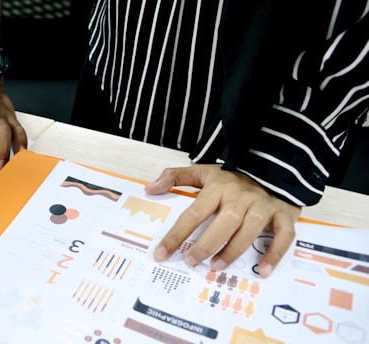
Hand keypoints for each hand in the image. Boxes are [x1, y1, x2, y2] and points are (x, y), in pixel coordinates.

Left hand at [146, 164, 299, 276]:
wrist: (274, 165)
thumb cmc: (233, 176)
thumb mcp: (203, 171)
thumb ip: (175, 177)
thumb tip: (150, 189)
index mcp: (219, 187)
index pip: (194, 213)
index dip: (176, 234)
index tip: (161, 253)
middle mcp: (241, 197)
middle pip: (225, 221)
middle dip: (207, 244)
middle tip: (192, 261)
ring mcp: (264, 205)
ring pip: (251, 229)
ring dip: (234, 250)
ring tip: (217, 266)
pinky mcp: (284, 214)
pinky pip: (284, 236)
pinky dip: (275, 253)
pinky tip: (263, 270)